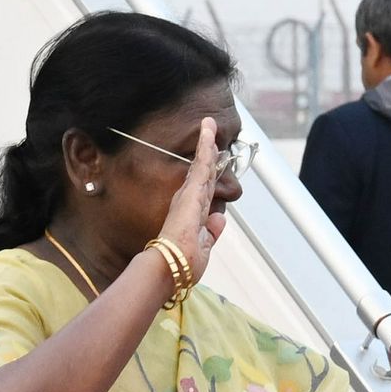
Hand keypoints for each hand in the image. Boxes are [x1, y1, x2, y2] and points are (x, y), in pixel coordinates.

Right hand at [159, 112, 228, 281]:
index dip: (209, 173)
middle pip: (203, 172)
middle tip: (210, 132)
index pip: (204, 189)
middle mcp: (189, 200)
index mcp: (192, 214)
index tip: (214, 159)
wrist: (170, 266)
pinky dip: (206, 149)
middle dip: (208, 152)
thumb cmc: (183, 263)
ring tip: (210, 125)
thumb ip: (211, 232)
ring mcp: (190, 194)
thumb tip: (220, 218)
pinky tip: (209, 133)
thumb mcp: (204, 247)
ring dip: (207, 144)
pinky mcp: (192, 191)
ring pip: (202, 164)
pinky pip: (201, 165)